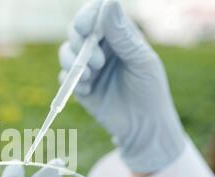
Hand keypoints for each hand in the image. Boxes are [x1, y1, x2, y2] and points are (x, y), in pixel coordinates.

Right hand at [59, 0, 185, 172]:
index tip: (83, 26)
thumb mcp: (140, 61)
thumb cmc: (149, 90)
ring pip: (66, 52)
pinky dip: (71, 81)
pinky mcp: (79, 85)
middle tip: (97, 62)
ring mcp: (88, 66)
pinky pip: (64, 76)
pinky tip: (87, 90)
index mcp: (119, 35)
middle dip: (80, 43)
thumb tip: (108, 2)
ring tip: (90, 76)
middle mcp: (101, 47)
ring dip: (73, 62)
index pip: (97, 14)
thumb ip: (122, 35)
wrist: (143, 126)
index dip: (87, 15)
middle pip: (76, 31)